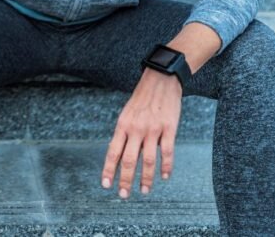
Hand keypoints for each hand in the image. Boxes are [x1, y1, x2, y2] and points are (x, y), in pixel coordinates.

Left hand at [101, 67, 181, 198]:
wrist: (160, 79)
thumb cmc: (142, 98)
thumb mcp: (127, 114)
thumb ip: (124, 133)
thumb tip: (120, 155)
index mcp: (123, 125)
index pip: (113, 152)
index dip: (109, 170)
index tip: (106, 185)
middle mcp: (136, 129)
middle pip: (129, 160)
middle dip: (125, 180)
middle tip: (123, 195)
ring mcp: (153, 129)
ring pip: (148, 160)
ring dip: (146, 178)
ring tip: (144, 191)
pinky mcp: (169, 128)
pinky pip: (167, 152)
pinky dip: (166, 167)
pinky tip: (165, 177)